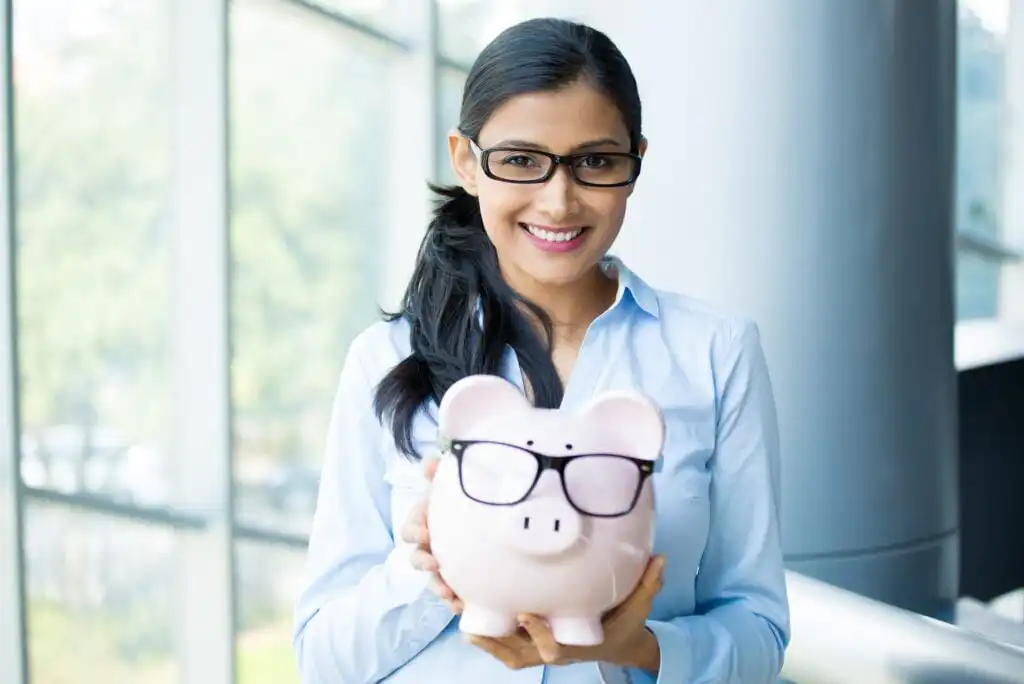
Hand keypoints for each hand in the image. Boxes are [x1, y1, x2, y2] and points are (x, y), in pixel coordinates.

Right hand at [399, 454, 463, 612]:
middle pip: (417, 558)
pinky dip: (455, 601)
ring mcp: (444, 564)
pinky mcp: (460, 579)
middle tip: (434, 565)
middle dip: (422, 563)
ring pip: (434, 579)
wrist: (493, 519)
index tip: (423, 534)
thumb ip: (439, 472)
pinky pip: (454, 593)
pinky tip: (463, 605)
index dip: (414, 531)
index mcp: (426, 522)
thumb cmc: (465, 497)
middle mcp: (432, 544)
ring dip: (438, 586)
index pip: (411, 528)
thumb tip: (429, 462)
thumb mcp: (453, 482)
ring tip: (449, 594)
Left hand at [467, 555, 665, 671]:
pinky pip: (498, 644)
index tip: (525, 612)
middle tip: (470, 608)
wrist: (613, 645)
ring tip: (453, 603)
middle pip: (515, 650)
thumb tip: (660, 558)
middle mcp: (549, 651)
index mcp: (573, 644)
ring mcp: (534, 652)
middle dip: (492, 632)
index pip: (551, 645)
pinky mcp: (525, 647)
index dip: (536, 632)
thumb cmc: (622, 623)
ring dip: (478, 630)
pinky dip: (479, 632)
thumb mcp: (638, 607)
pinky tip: (459, 607)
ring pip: (500, 647)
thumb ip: (648, 583)